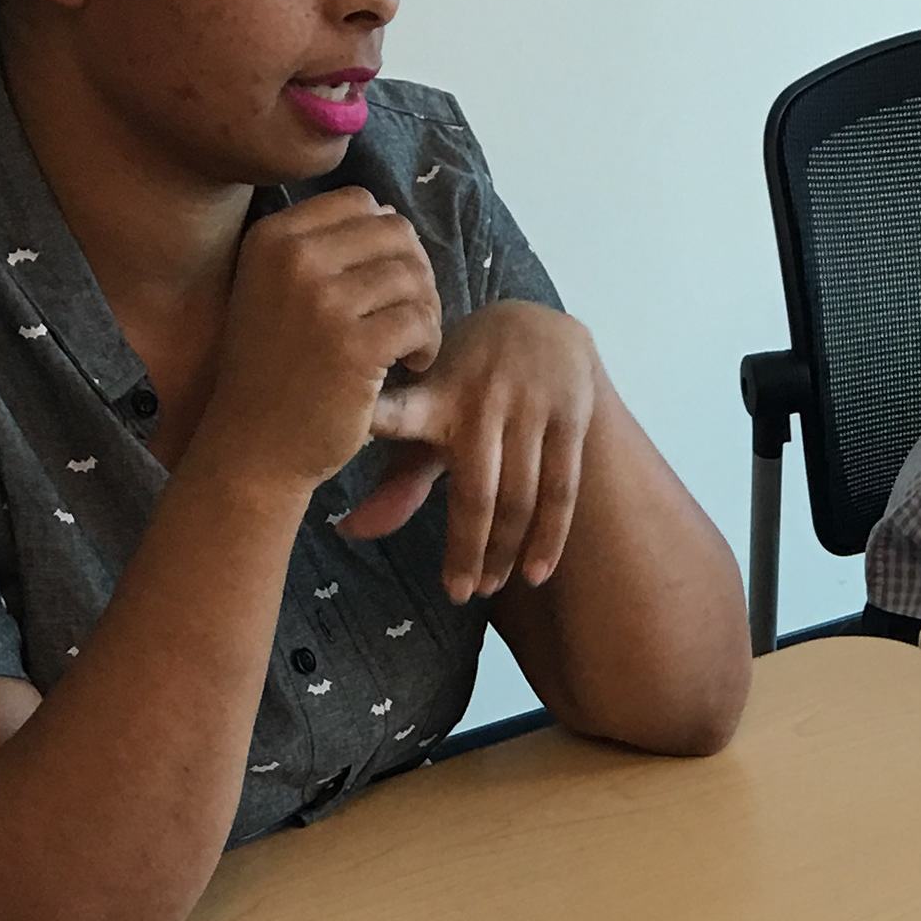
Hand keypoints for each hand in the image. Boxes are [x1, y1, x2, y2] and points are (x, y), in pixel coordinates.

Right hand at [190, 189, 443, 498]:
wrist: (254, 446)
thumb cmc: (275, 370)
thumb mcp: (275, 291)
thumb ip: (323, 248)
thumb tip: (390, 213)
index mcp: (273, 237)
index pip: (360, 202)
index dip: (388, 240)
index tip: (384, 284)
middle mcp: (293, 259)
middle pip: (395, 234)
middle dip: (416, 273)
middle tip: (409, 316)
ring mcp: (324, 301)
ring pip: (414, 276)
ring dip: (426, 311)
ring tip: (410, 344)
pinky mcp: (355, 346)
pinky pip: (421, 320)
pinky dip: (428, 344)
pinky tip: (411, 365)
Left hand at [339, 299, 598, 600]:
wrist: (537, 326)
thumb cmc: (466, 384)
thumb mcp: (431, 415)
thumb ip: (399, 479)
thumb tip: (350, 533)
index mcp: (434, 396)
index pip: (396, 415)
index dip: (376, 428)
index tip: (351, 479)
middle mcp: (481, 399)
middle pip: (477, 493)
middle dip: (468, 550)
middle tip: (459, 593)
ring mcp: (530, 407)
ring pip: (521, 497)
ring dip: (505, 551)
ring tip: (489, 588)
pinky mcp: (570, 416)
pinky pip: (562, 489)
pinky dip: (550, 537)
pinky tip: (534, 574)